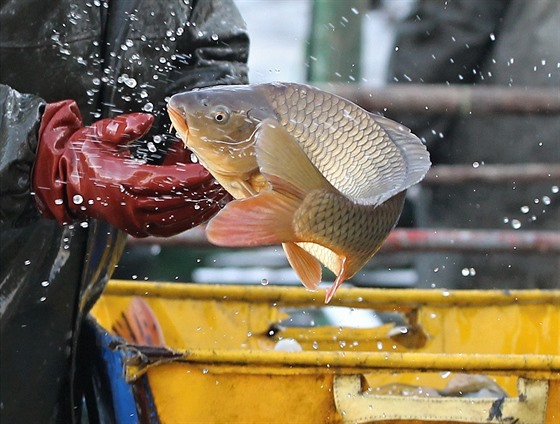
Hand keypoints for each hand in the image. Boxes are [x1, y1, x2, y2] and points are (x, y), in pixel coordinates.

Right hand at [33, 100, 227, 236]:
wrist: (65, 185)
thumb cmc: (83, 157)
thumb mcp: (97, 134)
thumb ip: (123, 127)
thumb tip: (146, 119)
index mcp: (120, 182)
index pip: (162, 182)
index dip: (188, 177)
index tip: (209, 170)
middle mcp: (130, 207)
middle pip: (176, 201)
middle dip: (203, 192)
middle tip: (226, 180)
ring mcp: (136, 221)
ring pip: (178, 217)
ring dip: (202, 206)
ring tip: (223, 194)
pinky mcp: (141, 229)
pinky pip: (173, 227)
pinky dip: (193, 218)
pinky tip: (207, 207)